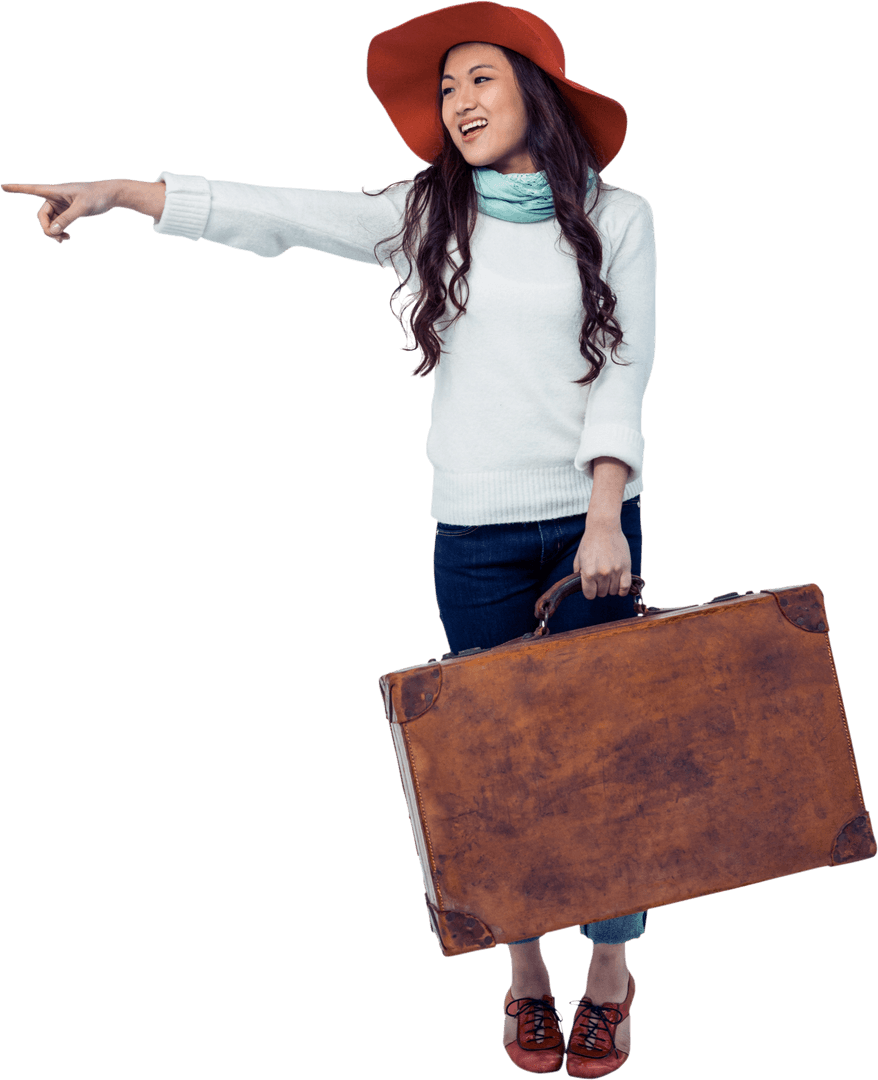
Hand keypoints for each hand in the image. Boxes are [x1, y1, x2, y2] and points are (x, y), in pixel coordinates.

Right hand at [0, 179, 120, 243]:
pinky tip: (67, 238)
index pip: (31, 189)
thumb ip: (68, 219)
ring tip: (66, 240)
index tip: (1, 186)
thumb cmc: (97, 196)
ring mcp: (60, 205)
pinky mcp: (67, 212)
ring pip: (49, 222)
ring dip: (54, 233)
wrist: (110, 196)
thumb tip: (52, 231)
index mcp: (55, 190)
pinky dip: (60, 232)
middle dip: (47, 229)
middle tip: (58, 239)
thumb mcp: (83, 208)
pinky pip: (57, 224)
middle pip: (41, 216)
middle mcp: (54, 197)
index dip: (16, 189)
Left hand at [573, 517, 631, 599]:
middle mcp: (602, 574)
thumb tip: (581, 586)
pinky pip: (625, 586)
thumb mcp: (578, 558)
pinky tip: (619, 585)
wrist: (604, 527)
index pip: (590, 595)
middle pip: (602, 593)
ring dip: (610, 588)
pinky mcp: (626, 567)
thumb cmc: (590, 542)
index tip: (591, 587)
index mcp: (588, 572)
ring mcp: (615, 571)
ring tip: (609, 579)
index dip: (590, 592)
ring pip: (613, 591)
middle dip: (600, 588)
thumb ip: (578, 573)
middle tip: (600, 579)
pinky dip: (622, 590)